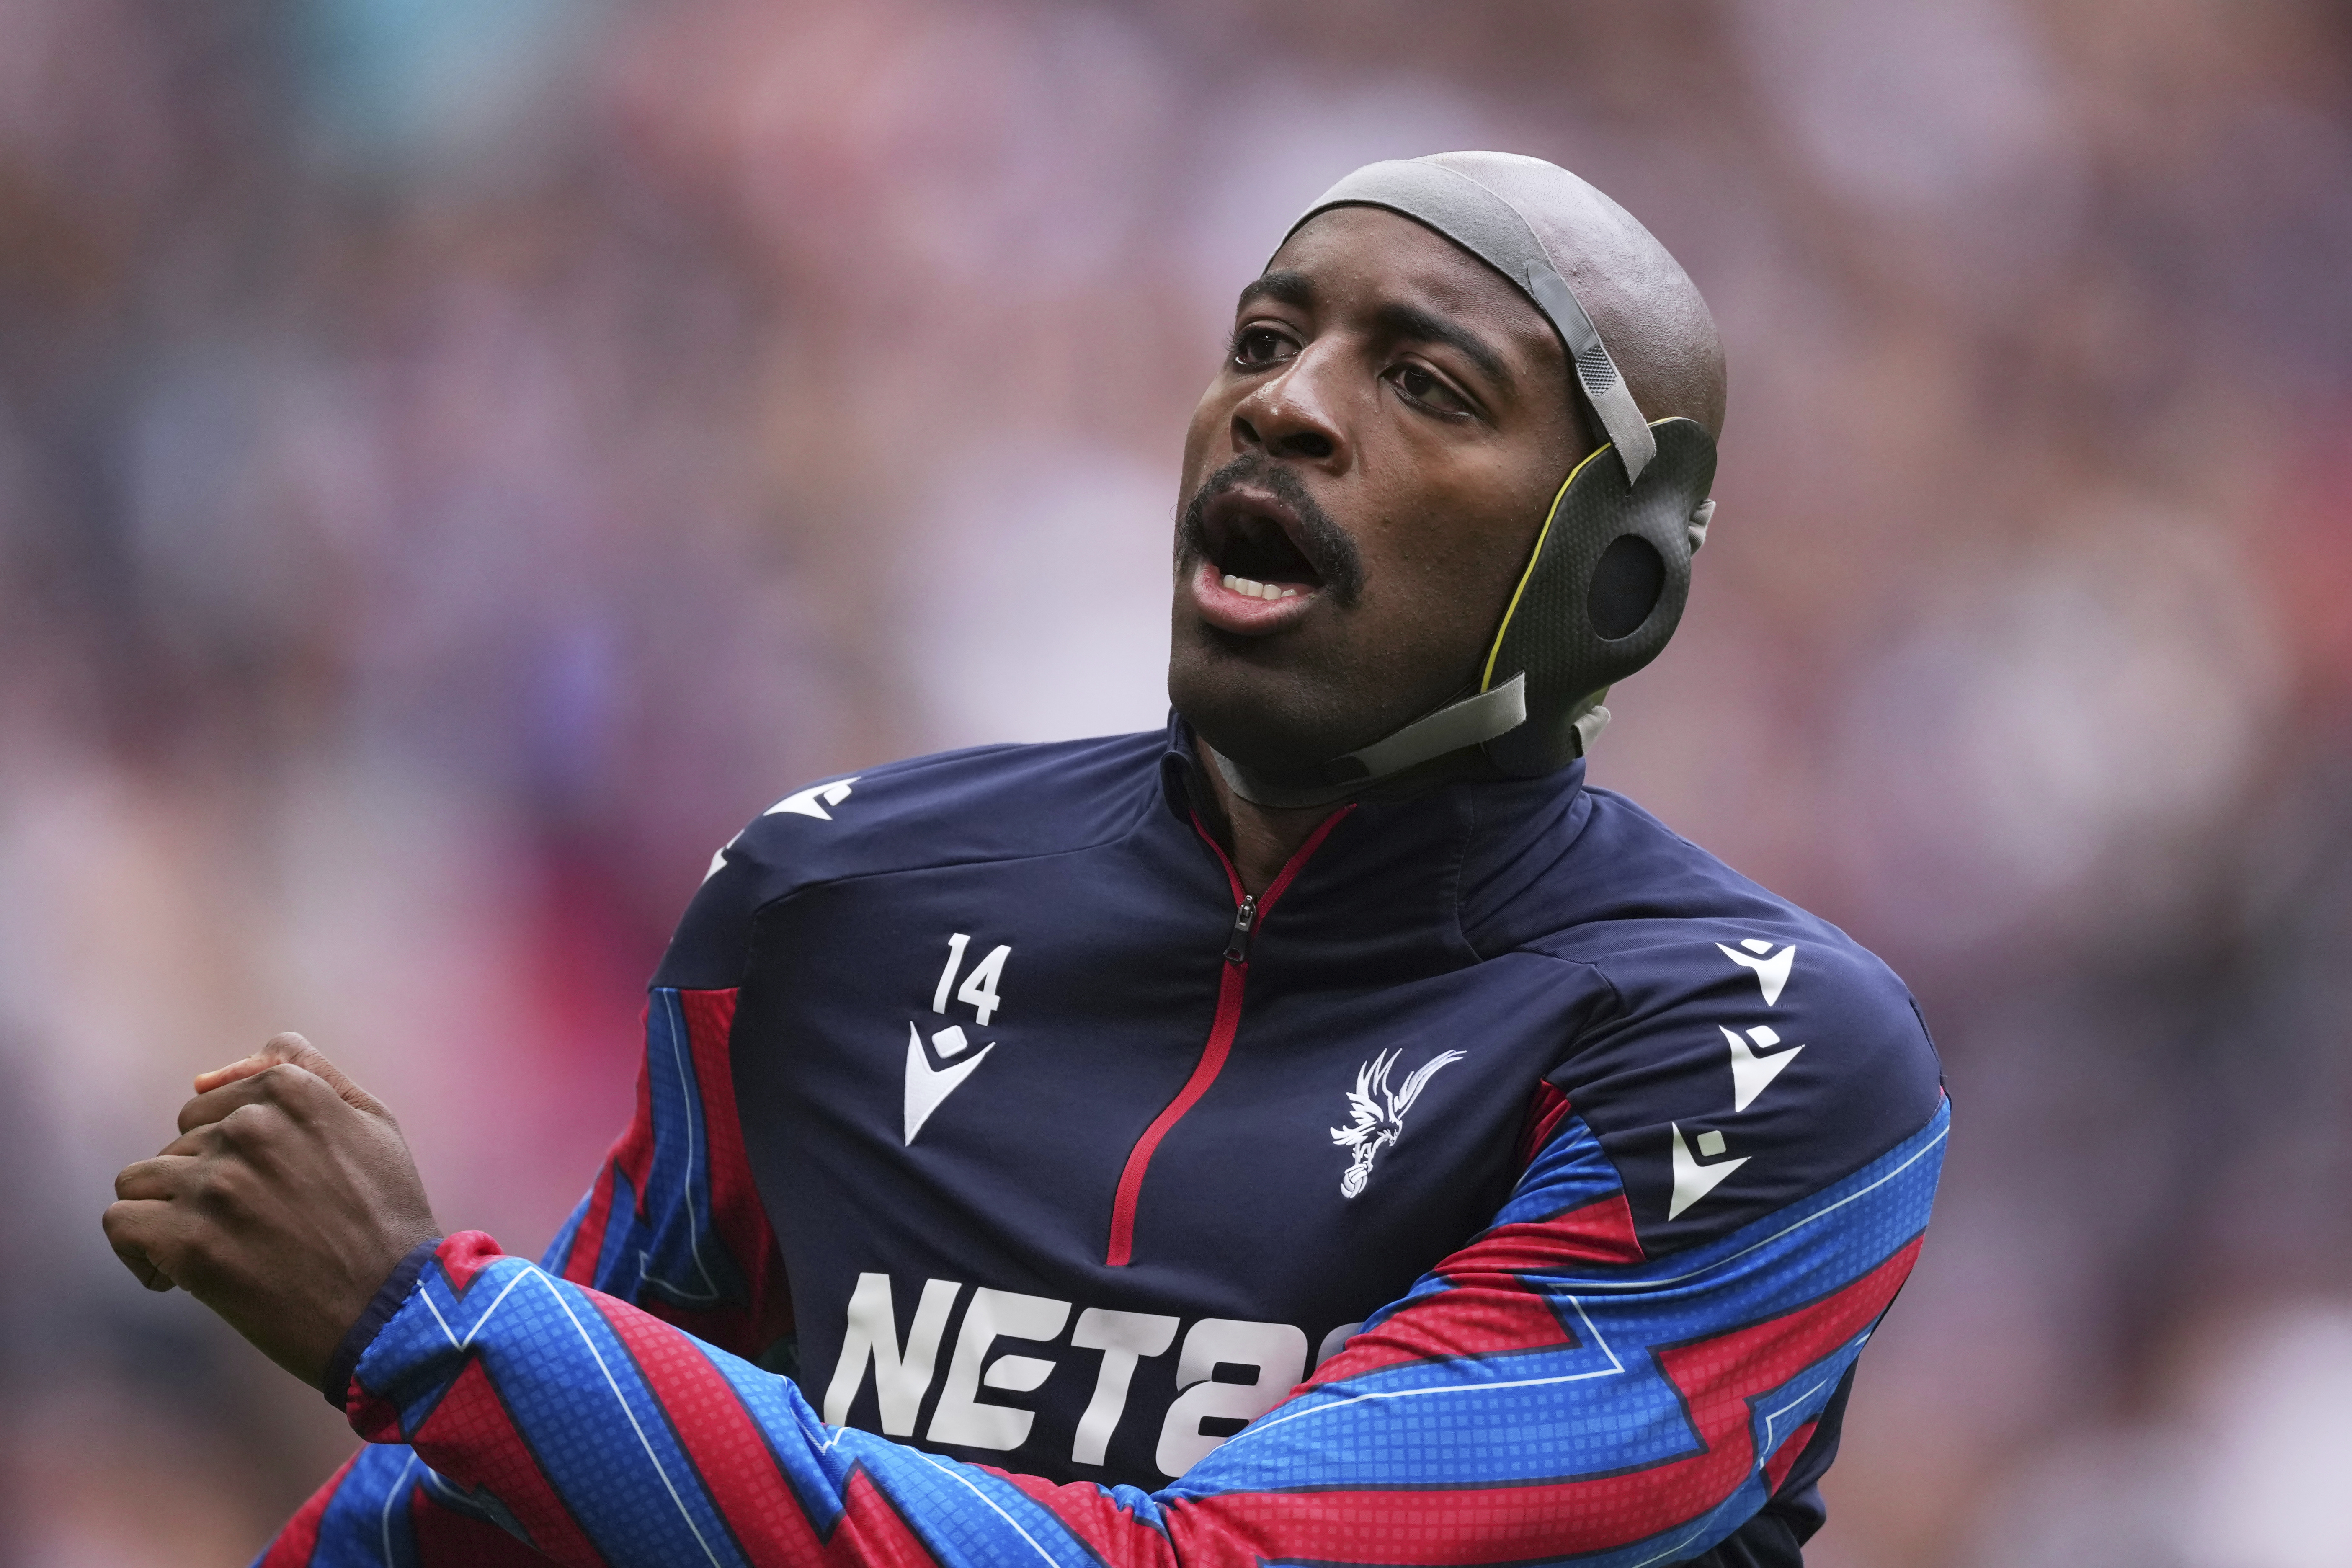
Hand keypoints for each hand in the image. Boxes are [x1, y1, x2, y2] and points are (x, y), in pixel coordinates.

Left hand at [103, 1033, 440, 1389]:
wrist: (394, 1311)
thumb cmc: (386, 1218)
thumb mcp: (371, 1121)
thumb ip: (305, 1072)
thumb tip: (206, 1077)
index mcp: (293, 1091)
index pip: (209, 1100)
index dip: (229, 1147)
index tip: (262, 1185)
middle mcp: (250, 1128)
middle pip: (179, 1142)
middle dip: (204, 1182)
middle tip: (254, 1227)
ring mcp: (217, 1184)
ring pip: (141, 1179)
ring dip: (169, 1215)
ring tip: (215, 1250)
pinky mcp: (190, 1242)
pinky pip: (121, 1223)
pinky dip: (141, 1254)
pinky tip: (178, 1277)